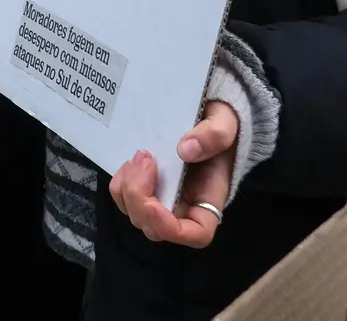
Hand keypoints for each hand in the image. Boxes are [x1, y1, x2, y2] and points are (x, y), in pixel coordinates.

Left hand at [108, 99, 239, 248]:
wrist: (203, 111)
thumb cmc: (220, 121)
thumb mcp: (226, 122)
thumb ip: (214, 135)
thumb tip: (186, 150)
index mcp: (209, 199)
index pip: (195, 235)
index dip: (169, 227)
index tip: (152, 203)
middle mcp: (185, 207)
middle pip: (156, 228)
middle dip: (140, 199)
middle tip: (144, 158)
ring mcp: (163, 199)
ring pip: (136, 215)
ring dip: (127, 190)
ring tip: (138, 156)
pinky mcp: (145, 187)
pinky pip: (125, 198)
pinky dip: (120, 184)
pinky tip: (129, 162)